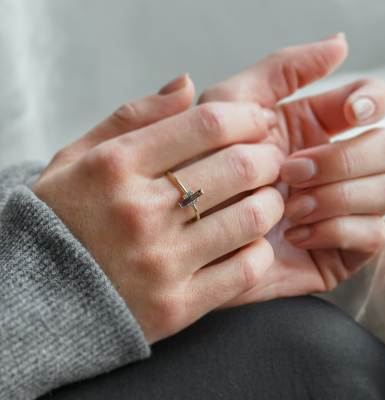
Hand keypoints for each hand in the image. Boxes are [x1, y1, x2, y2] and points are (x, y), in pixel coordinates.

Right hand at [32, 75, 283, 344]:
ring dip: (271, 202)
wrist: (44, 295)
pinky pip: (245, 271)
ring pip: (251, 219)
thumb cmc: (64, 218)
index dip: (246, 117)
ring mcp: (160, 262)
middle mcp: (139, 211)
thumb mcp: (79, 157)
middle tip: (270, 160)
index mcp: (115, 166)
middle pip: (239, 167)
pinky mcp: (176, 305)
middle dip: (269, 158)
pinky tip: (250, 241)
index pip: (206, 124)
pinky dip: (260, 251)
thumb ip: (133, 116)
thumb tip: (187, 84)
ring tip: (265, 198)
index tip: (257, 121)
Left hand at [197, 34, 384, 304]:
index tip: (351, 112)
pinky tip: (294, 234)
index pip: (371, 101)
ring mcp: (342, 204)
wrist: (194, 232)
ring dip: (336, 197)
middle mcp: (333, 163)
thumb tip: (340, 43)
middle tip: (290, 174)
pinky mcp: (342, 244)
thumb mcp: (230, 108)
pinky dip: (333, 230)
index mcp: (312, 127)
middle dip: (341, 160)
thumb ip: (280, 70)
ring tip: (287, 210)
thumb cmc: (203, 169)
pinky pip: (372, 233)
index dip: (371, 100)